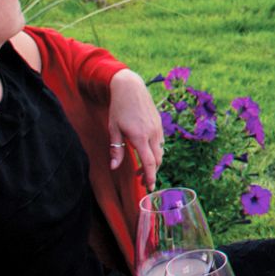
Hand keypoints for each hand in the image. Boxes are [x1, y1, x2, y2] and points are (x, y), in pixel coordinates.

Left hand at [107, 70, 162, 186]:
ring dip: (154, 162)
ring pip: (160, 151)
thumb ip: (116, 150)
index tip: (150, 187)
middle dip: (152, 172)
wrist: (131, 87)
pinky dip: (156, 150)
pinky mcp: (159, 123)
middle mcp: (152, 133)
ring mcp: (157, 127)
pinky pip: (160, 141)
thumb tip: (114, 168)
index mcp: (140, 137)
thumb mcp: (114, 129)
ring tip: (143, 168)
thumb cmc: (119, 108)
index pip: (150, 162)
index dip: (151, 176)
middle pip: (158, 159)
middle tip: (142, 181)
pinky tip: (147, 151)